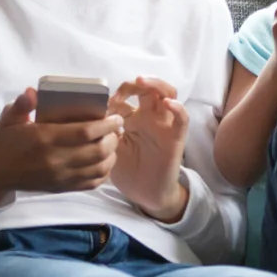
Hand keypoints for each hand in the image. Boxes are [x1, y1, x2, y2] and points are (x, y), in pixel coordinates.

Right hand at [0, 88, 123, 204]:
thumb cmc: (5, 141)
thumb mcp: (9, 118)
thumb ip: (22, 104)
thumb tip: (32, 91)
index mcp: (44, 138)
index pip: (85, 132)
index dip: (106, 125)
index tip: (115, 117)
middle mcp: (55, 160)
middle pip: (97, 151)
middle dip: (113, 138)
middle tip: (116, 128)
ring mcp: (60, 177)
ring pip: (98, 169)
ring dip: (112, 155)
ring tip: (113, 142)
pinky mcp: (62, 188)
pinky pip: (91, 183)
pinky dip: (104, 173)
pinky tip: (105, 161)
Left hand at [106, 77, 191, 223]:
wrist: (145, 195)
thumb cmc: (129, 171)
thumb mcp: (111, 149)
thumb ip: (105, 132)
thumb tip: (94, 115)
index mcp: (133, 118)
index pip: (128, 96)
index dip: (116, 96)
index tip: (102, 105)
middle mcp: (150, 117)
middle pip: (149, 88)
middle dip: (135, 83)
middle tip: (122, 90)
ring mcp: (164, 126)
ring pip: (168, 94)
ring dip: (156, 84)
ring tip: (142, 82)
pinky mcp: (175, 138)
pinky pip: (182, 120)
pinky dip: (178, 108)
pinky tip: (169, 103)